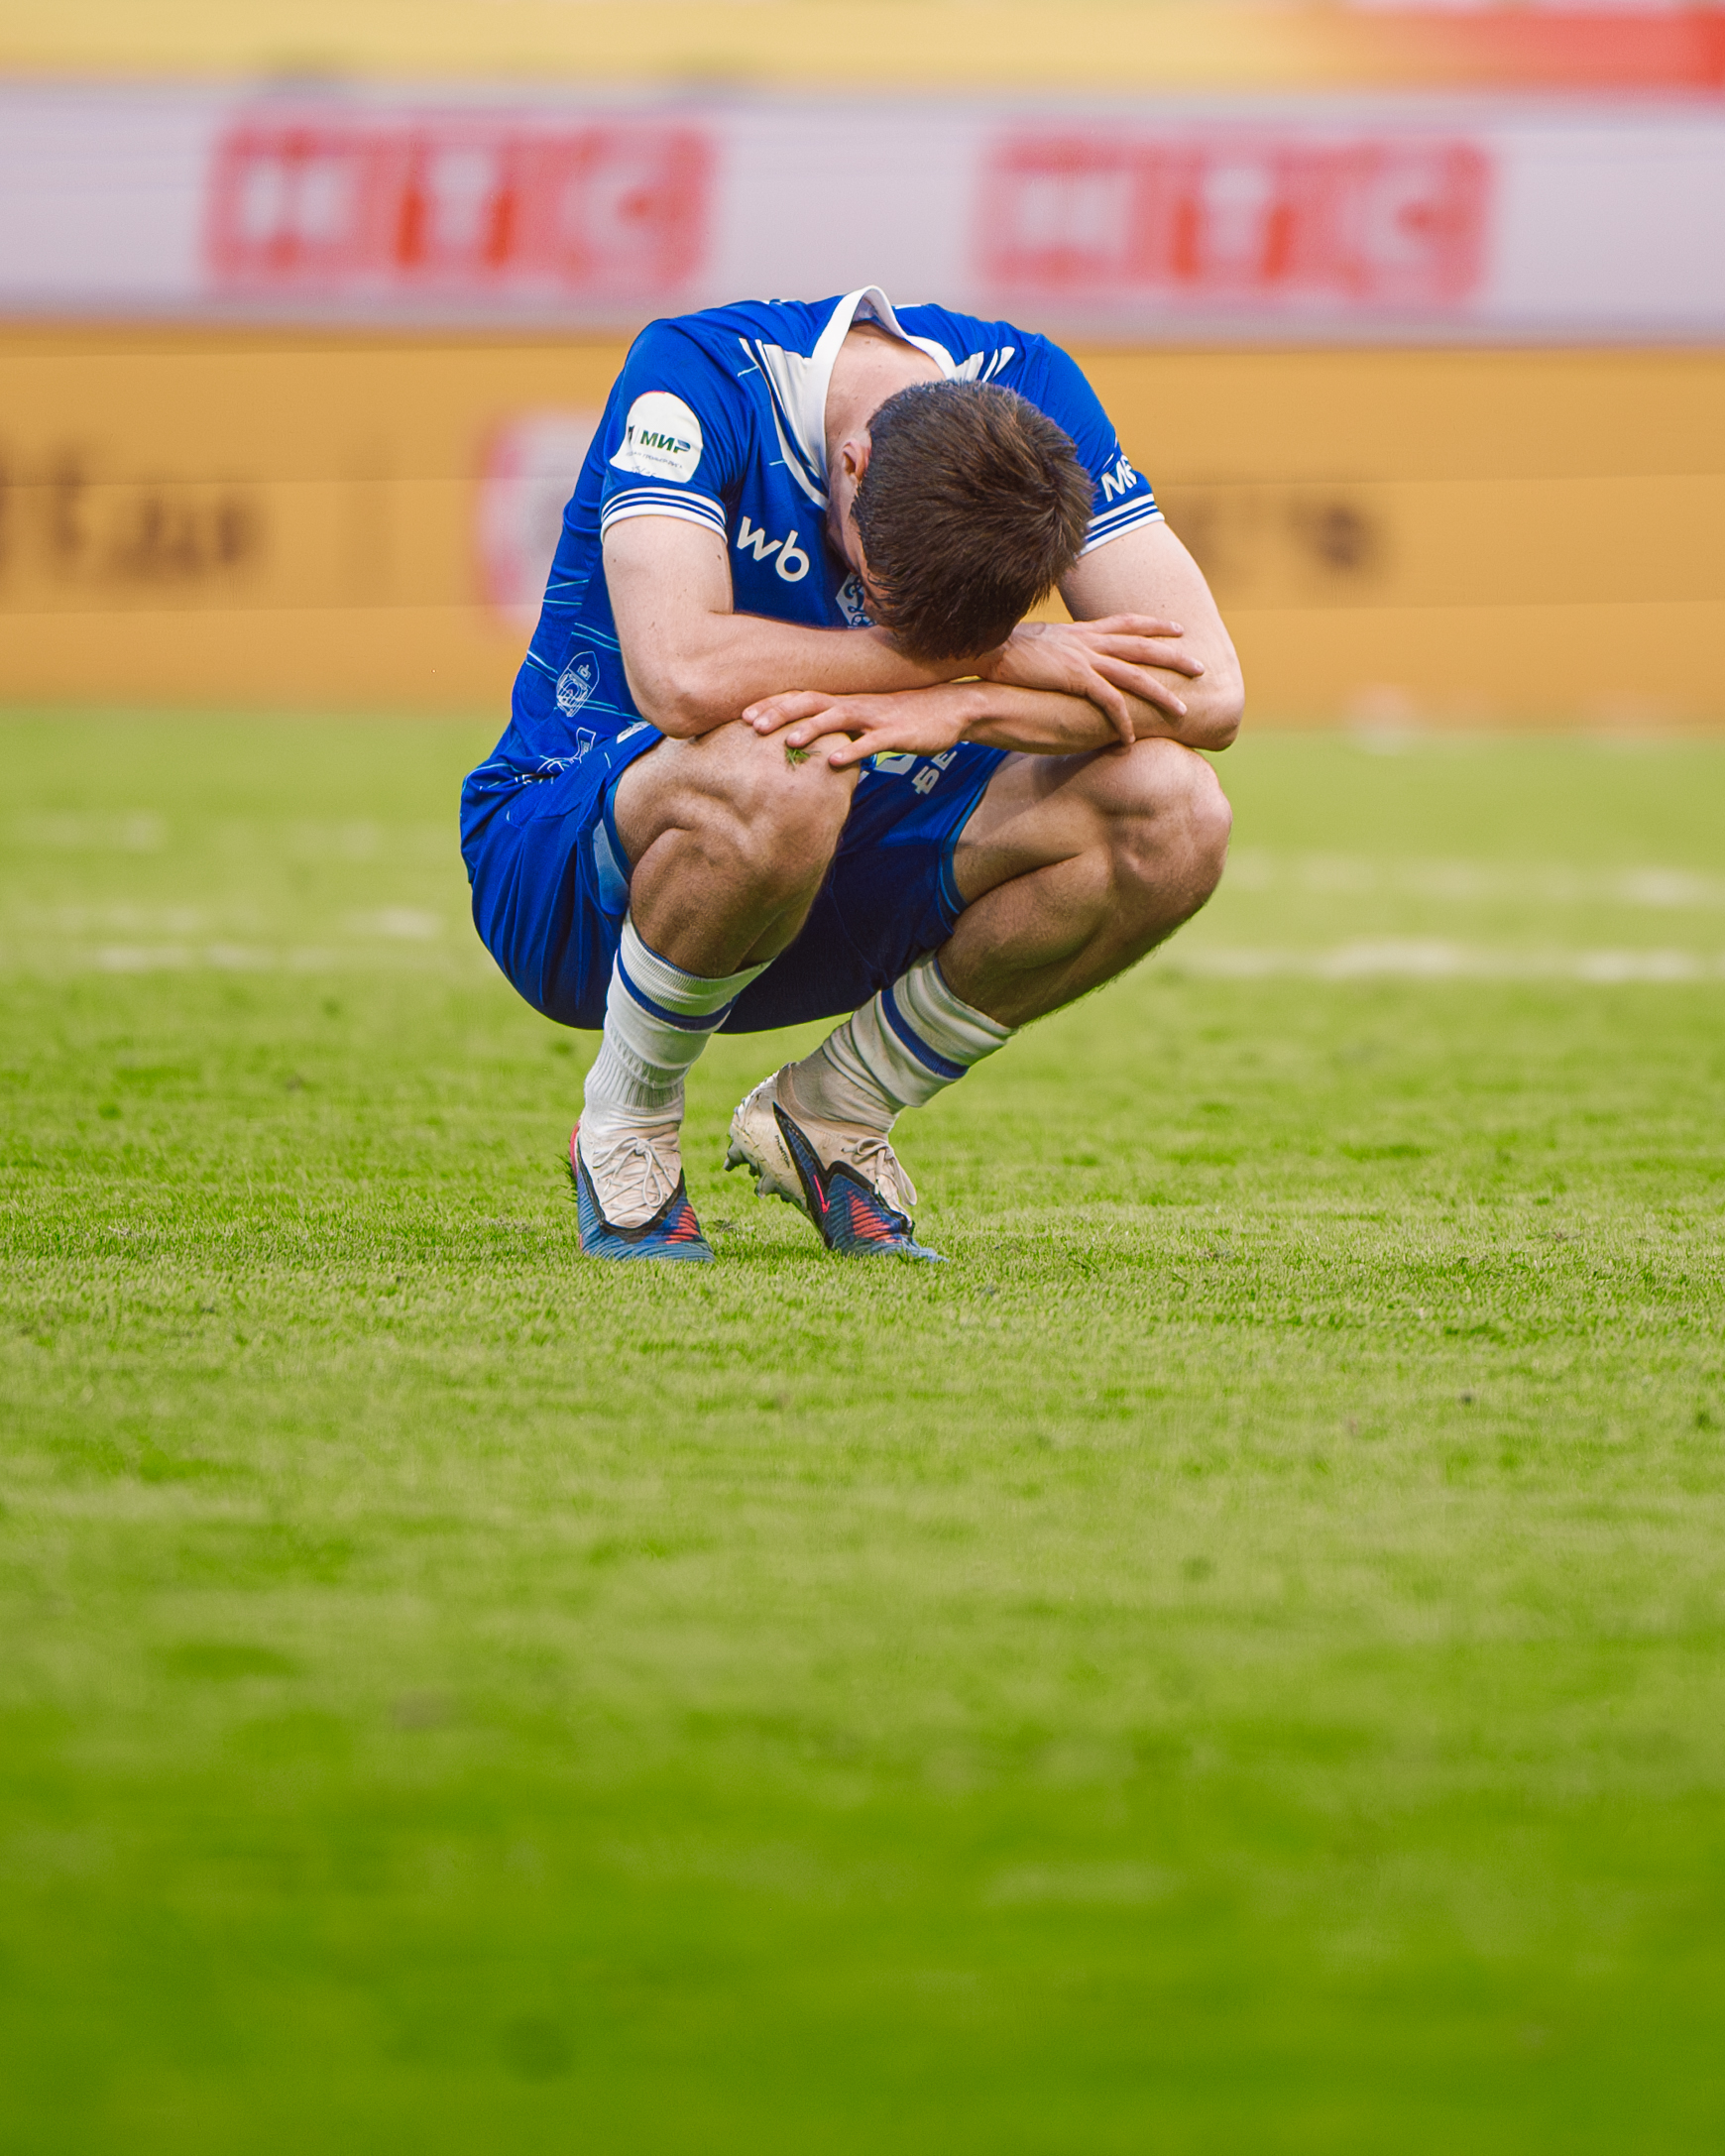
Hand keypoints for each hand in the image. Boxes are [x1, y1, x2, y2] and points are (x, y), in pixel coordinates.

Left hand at [743, 684, 973, 768]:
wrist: (952, 708)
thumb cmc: (906, 717)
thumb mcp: (868, 720)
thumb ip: (841, 727)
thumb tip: (814, 741)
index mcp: (845, 701)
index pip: (802, 698)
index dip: (773, 705)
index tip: (743, 715)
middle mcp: (855, 704)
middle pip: (811, 703)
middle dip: (780, 713)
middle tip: (751, 726)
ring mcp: (876, 717)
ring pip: (838, 719)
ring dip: (812, 730)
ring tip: (788, 743)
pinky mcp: (896, 733)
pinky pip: (872, 743)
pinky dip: (853, 750)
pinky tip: (835, 762)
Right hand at [980, 616, 1203, 740]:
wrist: (984, 649)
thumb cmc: (1002, 649)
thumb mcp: (1038, 643)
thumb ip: (1058, 649)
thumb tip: (1060, 657)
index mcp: (1081, 631)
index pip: (1126, 623)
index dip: (1154, 625)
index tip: (1177, 628)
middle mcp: (1088, 641)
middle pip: (1142, 645)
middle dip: (1175, 656)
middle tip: (1201, 667)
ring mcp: (1083, 658)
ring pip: (1135, 675)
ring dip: (1161, 694)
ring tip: (1184, 711)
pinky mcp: (1075, 678)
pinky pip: (1109, 702)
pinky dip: (1123, 721)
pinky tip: (1132, 739)